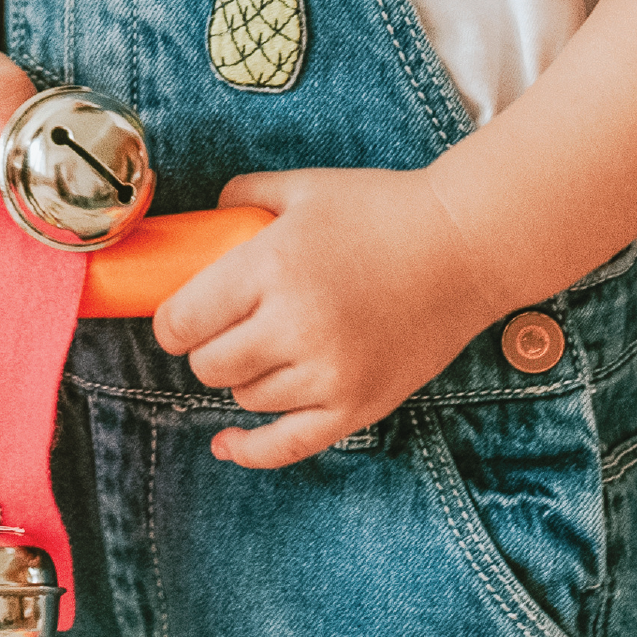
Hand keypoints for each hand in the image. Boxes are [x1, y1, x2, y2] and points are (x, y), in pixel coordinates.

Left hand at [155, 164, 501, 468]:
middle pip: (209, 365)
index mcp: (272, 266)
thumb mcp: (302, 188)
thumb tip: (200, 225)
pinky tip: (226, 443)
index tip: (178, 318)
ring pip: (246, 399)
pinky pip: (286, 446)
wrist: (465, 247)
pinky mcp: (358, 405)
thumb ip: (240, 198)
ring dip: (243, 378)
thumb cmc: (382, 211)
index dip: (171, 322)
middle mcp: (295, 325)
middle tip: (225, 328)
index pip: (183, 320)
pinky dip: (249, 449)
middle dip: (206, 348)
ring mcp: (329, 373)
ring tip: (267, 347)